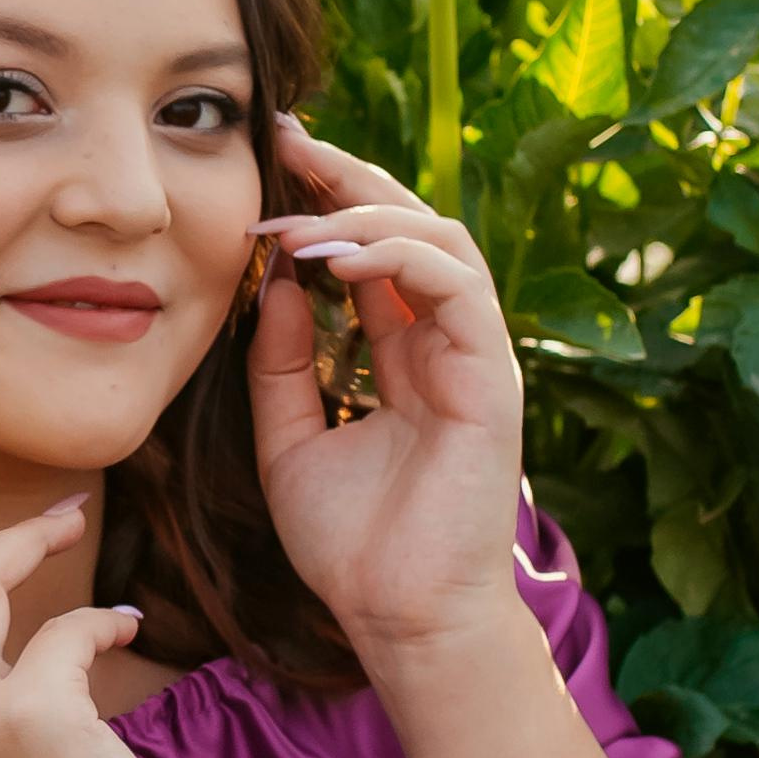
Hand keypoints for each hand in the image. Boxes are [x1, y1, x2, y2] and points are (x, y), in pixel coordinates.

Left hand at [247, 115, 528, 669]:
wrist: (398, 620)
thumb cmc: (351, 548)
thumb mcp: (288, 440)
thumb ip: (279, 364)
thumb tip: (271, 282)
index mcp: (401, 355)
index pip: (369, 252)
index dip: (324, 197)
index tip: (266, 159)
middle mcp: (443, 344)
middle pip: (408, 225)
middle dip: (346, 174)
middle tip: (283, 137)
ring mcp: (472, 356)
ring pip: (439, 240)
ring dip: (365, 214)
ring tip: (296, 220)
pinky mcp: (491, 376)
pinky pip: (457, 286)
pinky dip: (398, 258)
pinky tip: (335, 260)